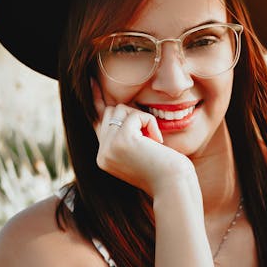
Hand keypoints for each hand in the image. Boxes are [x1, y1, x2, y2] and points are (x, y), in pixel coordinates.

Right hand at [90, 78, 195, 196]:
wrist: (173, 186)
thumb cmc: (165, 171)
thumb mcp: (141, 151)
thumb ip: (127, 135)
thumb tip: (116, 107)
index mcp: (104, 158)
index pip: (97, 123)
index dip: (96, 100)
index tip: (92, 80)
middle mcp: (102, 155)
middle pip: (111, 112)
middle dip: (134, 116)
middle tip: (153, 139)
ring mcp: (108, 148)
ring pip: (120, 109)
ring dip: (143, 119)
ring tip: (154, 143)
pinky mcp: (120, 141)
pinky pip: (135, 115)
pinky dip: (150, 123)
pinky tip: (157, 142)